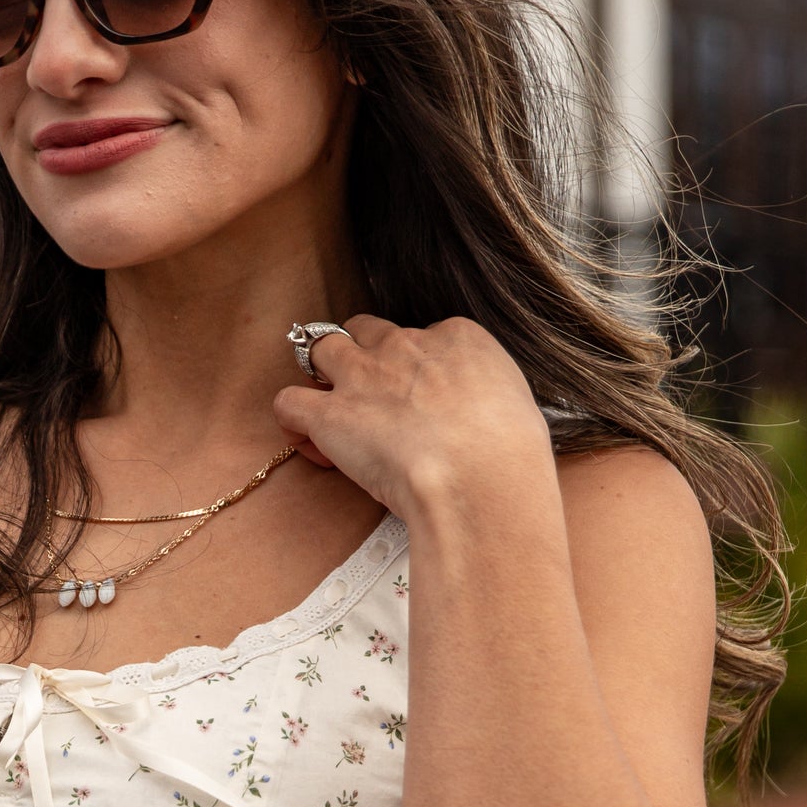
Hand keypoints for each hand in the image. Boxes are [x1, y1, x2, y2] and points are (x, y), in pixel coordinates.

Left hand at [273, 313, 552, 521]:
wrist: (480, 477)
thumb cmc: (511, 455)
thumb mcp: (518, 405)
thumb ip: (490, 397)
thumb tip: (481, 414)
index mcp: (457, 337)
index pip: (423, 336)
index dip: (415, 370)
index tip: (422, 407)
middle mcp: (405, 346)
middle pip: (366, 330)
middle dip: (362, 357)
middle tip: (373, 402)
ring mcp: (363, 376)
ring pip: (318, 348)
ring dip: (320, 375)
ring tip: (336, 417)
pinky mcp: (330, 415)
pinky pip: (288, 402)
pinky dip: (293, 422)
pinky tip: (315, 446)